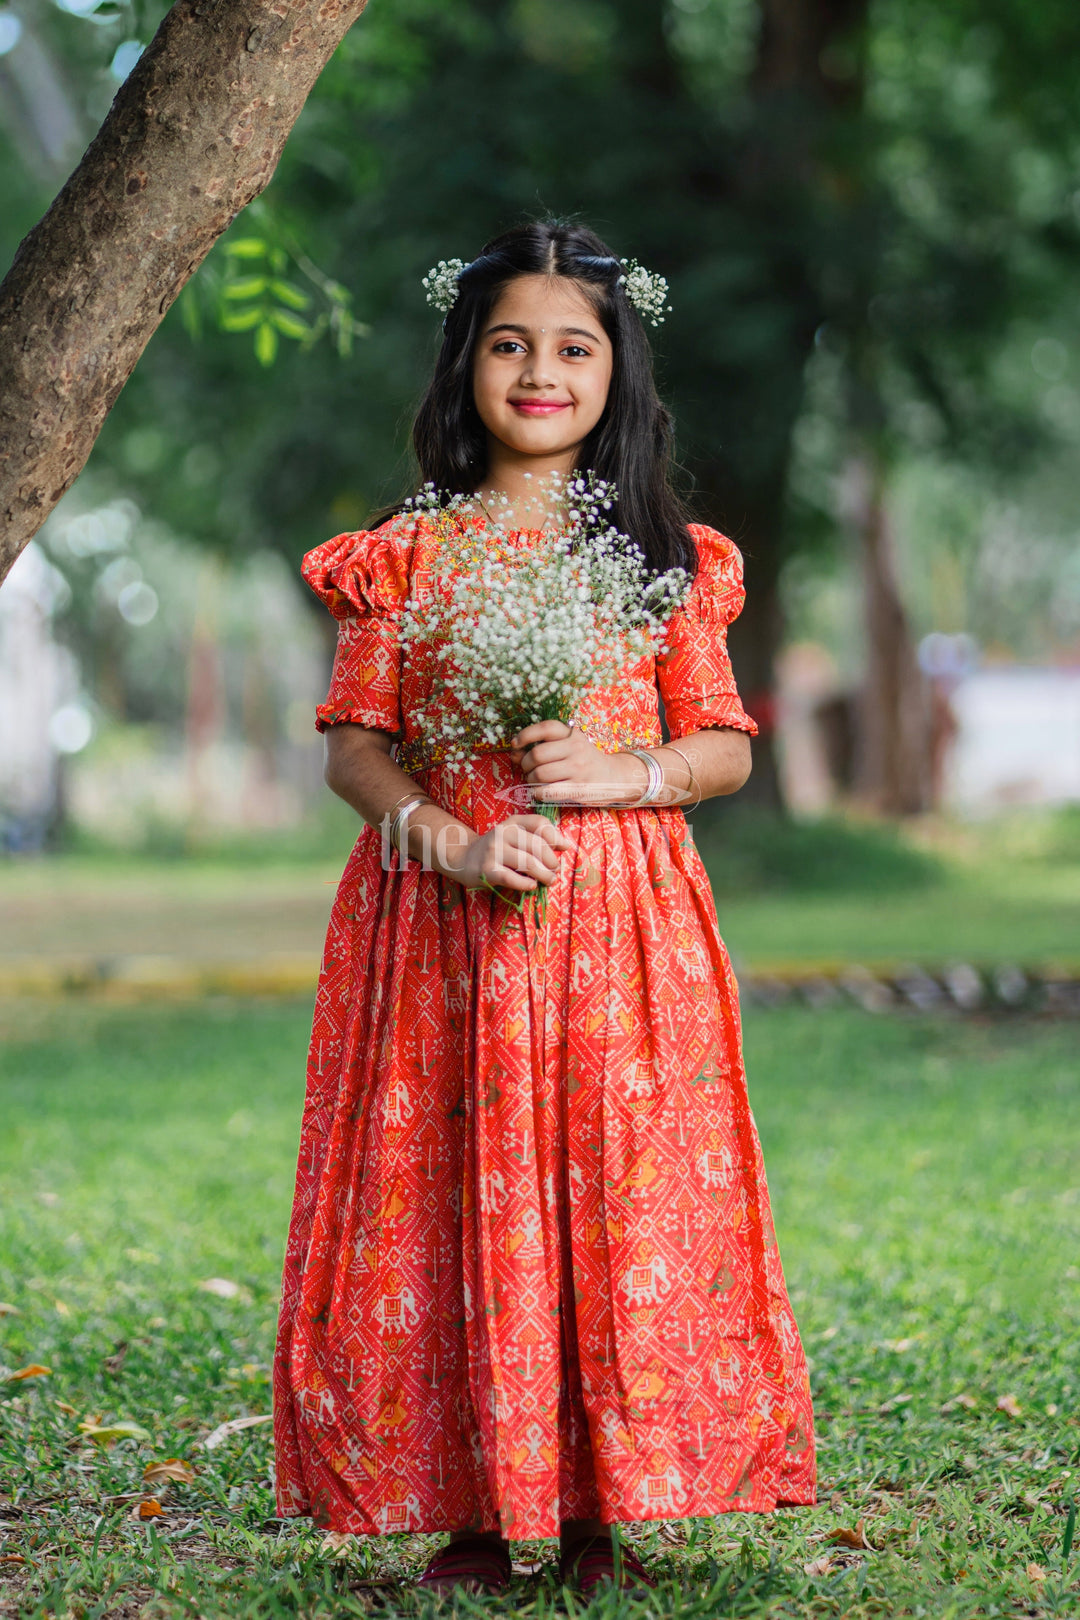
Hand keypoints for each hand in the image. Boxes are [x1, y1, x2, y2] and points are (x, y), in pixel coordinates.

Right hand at [457, 813, 572, 893]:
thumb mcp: (514, 836)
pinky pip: (511, 877)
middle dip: (551, 860)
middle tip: (554, 870)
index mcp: (513, 823)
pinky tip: (531, 885)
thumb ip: (536, 837)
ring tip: (549, 880)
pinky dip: (525, 883)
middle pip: (536, 845)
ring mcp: (493, 851)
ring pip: (527, 862)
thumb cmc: (497, 849)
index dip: (555, 835)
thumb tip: (565, 845)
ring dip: (543, 874)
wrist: (463, 857)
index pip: (539, 823)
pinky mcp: (486, 869)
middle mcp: (503, 833)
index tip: (564, 847)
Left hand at [508, 720, 638, 806]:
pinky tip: (540, 792)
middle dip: (525, 763)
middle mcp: (576, 749)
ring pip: (540, 774)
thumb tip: (515, 753)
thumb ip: (544, 745)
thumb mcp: (569, 744)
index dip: (526, 735)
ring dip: (530, 779)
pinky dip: (537, 793)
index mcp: (572, 734)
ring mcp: (578, 769)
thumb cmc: (583, 760)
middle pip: (537, 754)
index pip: (545, 728)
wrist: (612, 776)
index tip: (516, 744)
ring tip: (534, 780)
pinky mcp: (578, 789)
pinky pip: (548, 792)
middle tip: (527, 768)